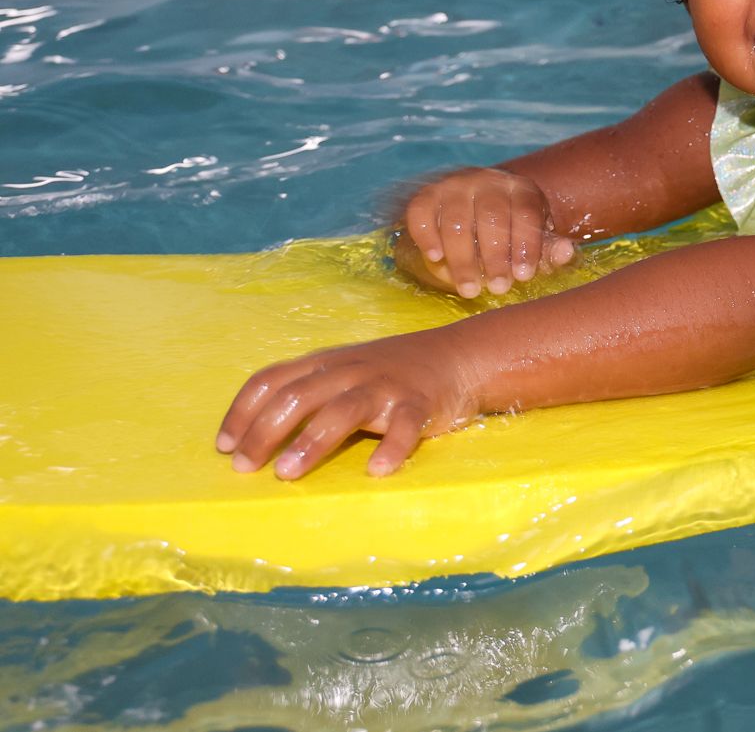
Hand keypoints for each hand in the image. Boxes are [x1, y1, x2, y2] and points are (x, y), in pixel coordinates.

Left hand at [216, 328, 476, 479]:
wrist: (456, 356)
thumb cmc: (389, 372)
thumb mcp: (342, 371)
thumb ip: (306, 393)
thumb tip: (253, 437)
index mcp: (324, 362)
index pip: (271, 379)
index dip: (242, 411)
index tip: (223, 446)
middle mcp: (349, 370)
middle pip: (299, 396)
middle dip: (265, 431)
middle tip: (245, 467)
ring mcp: (385, 385)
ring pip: (343, 409)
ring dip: (311, 441)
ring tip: (288, 472)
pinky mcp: (419, 403)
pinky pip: (405, 425)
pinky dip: (391, 447)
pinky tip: (377, 470)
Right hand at [397, 167, 576, 298]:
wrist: (474, 206)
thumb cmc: (512, 230)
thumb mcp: (534, 238)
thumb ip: (550, 249)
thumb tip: (566, 252)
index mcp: (520, 188)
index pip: (526, 212)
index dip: (526, 244)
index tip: (524, 276)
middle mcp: (487, 181)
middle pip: (492, 216)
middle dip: (496, 256)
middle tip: (499, 288)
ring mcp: (454, 185)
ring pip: (457, 220)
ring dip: (463, 258)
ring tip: (470, 289)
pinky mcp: (427, 195)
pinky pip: (421, 213)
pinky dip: (426, 236)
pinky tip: (435, 258)